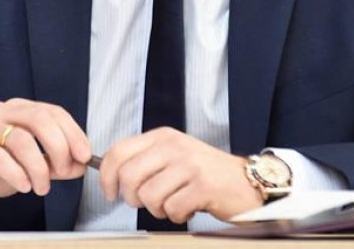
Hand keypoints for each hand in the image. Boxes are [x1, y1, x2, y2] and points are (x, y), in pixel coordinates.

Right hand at [0, 99, 92, 206]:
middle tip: (64, 170)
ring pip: (20, 139)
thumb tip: (81, 165)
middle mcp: (1, 112)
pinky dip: (16, 172)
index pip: (52, 112)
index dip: (73, 132)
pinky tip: (24, 185)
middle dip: (59, 146)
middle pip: (38, 119)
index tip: (85, 155)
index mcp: (19, 110)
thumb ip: (55, 164)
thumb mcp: (30, 166)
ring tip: (41, 187)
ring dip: (38, 166)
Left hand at [99, 127, 262, 223]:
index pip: (118, 151)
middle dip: (132, 198)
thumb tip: (111, 176)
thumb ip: (145, 161)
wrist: (247, 183)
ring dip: (158, 209)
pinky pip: (171, 209)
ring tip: (174, 203)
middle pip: (129, 176)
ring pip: (148, 196)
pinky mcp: (203, 186)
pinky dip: (177, 215)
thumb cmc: (206, 175)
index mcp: (163, 137)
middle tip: (146, 203)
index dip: (106, 176)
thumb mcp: (173, 157)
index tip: (110, 192)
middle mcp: (174, 146)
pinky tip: (189, 207)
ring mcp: (189, 164)